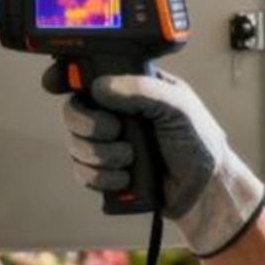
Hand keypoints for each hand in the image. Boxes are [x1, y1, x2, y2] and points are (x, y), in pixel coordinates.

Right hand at [45, 67, 264, 256]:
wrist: (205, 188)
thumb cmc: (199, 140)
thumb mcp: (178, 106)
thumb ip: (142, 90)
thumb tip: (101, 86)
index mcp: (131, 88)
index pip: (89, 75)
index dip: (67, 78)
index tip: (59, 84)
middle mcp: (115, 114)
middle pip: (73, 111)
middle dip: (88, 124)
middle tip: (114, 130)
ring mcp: (109, 143)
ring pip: (75, 144)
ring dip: (100, 155)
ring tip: (130, 158)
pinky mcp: (106, 172)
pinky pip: (82, 173)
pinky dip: (101, 177)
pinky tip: (125, 177)